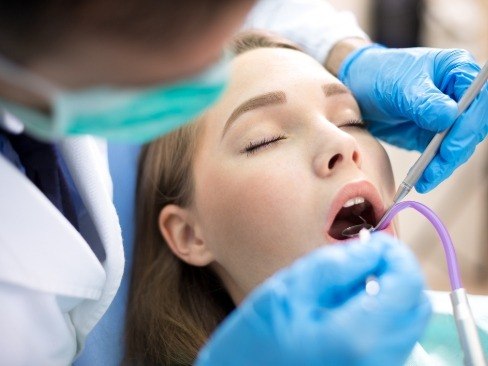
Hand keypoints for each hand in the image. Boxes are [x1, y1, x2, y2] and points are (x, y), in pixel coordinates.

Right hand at [196, 233, 430, 365]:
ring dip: (389, 294)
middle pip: (417, 305)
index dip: (397, 254)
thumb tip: (375, 247)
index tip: (375, 242)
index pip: (408, 284)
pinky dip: (380, 315)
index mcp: (359, 336)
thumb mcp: (290, 289)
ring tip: (347, 287)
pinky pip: (393, 339)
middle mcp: (378, 360)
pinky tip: (345, 309)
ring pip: (408, 322)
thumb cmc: (256, 341)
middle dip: (397, 274)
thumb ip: (339, 264)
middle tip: (363, 260)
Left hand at [338, 45, 486, 192]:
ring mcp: (448, 117)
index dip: (469, 123)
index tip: (451, 144)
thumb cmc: (379, 75)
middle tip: (438, 166)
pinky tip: (422, 180)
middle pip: (473, 126)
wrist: (357, 90)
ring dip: (445, 164)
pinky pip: (441, 156)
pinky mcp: (435, 136)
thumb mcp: (399, 85)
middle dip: (457, 149)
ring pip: (459, 145)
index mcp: (457, 70)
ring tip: (426, 178)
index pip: (477, 99)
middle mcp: (459, 94)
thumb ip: (424, 101)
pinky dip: (434, 168)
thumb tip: (448, 117)